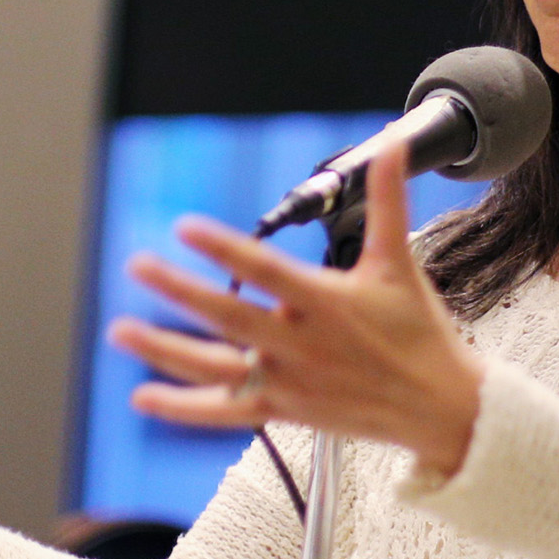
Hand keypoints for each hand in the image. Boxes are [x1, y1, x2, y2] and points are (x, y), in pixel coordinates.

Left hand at [108, 149, 484, 478]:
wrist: (439, 406)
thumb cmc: (418, 333)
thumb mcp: (400, 262)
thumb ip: (387, 201)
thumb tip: (388, 146)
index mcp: (326, 303)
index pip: (264, 270)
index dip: (223, 247)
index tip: (185, 225)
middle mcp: (300, 344)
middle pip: (228, 316)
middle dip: (178, 291)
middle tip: (138, 266)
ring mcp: (288, 381)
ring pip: (214, 367)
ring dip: (164, 349)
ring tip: (120, 331)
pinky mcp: (283, 410)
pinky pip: (223, 412)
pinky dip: (181, 407)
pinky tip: (142, 396)